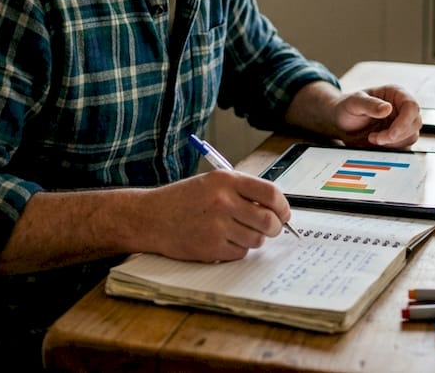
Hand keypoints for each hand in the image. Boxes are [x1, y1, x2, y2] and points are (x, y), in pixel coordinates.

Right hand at [140, 169, 291, 262]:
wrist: (151, 217)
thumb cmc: (183, 200)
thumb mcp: (212, 183)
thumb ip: (242, 191)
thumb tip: (275, 208)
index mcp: (226, 180)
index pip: (271, 194)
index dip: (283, 207)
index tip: (284, 214)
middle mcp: (224, 201)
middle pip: (268, 220)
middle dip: (275, 227)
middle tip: (271, 229)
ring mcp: (218, 226)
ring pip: (257, 239)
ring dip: (254, 239)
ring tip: (239, 232)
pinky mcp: (212, 247)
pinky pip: (240, 252)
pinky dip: (238, 249)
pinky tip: (223, 240)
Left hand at [332, 84, 420, 149]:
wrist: (341, 123)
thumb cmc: (347, 108)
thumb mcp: (354, 103)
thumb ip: (369, 104)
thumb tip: (387, 109)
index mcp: (395, 94)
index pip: (411, 106)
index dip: (404, 122)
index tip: (391, 134)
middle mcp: (401, 108)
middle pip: (415, 123)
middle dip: (397, 135)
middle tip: (377, 138)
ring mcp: (401, 123)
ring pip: (411, 136)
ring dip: (393, 142)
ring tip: (373, 138)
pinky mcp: (398, 137)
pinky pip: (404, 146)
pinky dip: (391, 148)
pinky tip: (377, 143)